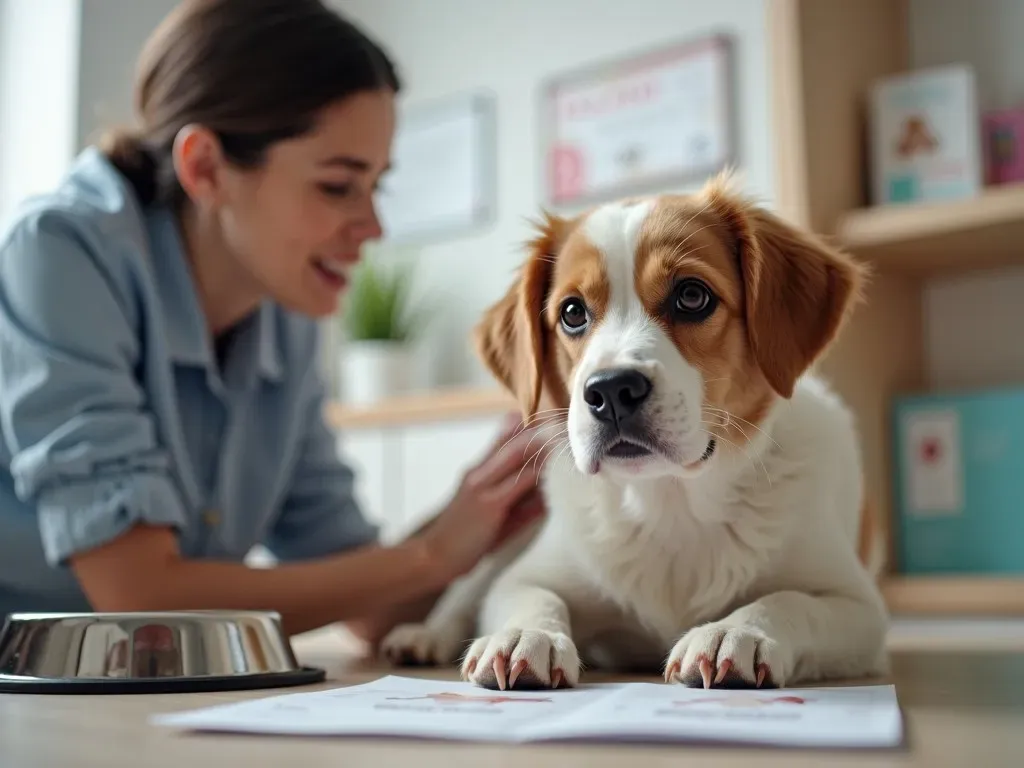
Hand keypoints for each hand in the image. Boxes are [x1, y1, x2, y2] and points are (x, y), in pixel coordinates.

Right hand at [420, 413, 550, 580]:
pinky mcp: (490, 504)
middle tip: (563, 421)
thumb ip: (516, 502)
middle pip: (513, 442)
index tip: (550, 419)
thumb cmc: (465, 537)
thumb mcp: (490, 513)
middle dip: (539, 430)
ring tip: (565, 436)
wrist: (435, 555)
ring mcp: (483, 486)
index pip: (504, 440)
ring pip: (516, 455)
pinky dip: (536, 471)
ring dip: (542, 444)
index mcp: (478, 470)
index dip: (527, 427)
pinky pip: (518, 481)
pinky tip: (553, 466)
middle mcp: (479, 472)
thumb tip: (546, 500)